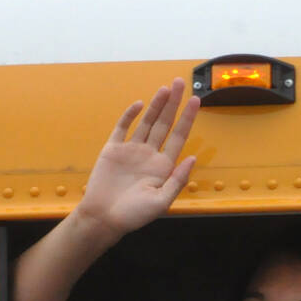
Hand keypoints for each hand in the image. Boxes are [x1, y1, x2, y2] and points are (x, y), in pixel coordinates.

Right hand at [77, 78, 198, 237]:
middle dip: (173, 104)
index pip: (179, 136)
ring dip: (156, 105)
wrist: (103, 218)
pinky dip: (130, 115)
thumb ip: (177, 180)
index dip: (187, 118)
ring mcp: (131, 150)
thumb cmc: (134, 215)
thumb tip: (193, 158)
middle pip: (164, 123)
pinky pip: (122, 127)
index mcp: (163, 166)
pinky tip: (139, 104)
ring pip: (146, 122)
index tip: (196, 100)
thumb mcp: (161, 201)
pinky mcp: (113, 149)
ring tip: (166, 88)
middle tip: (181, 82)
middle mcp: (149, 154)